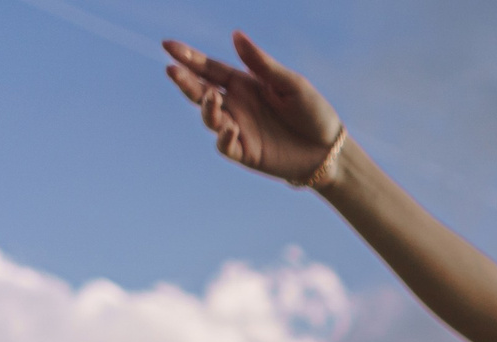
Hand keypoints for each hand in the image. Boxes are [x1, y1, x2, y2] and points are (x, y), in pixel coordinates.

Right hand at [164, 32, 342, 183]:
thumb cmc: (312, 111)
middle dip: (184, 81)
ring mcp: (238, 129)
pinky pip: (226, 146)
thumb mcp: (290, 83)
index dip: (188, 58)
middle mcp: (236, 105)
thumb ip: (261, 63)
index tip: (167, 45)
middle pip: (201, 91)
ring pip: (209, 118)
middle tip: (172, 70)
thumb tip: (235, 35)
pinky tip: (230, 129)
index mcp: (243, 84)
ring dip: (206, 108)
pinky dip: (224, 138)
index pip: (209, 69)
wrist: (329, 149)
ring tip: (212, 98)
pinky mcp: (246, 153)